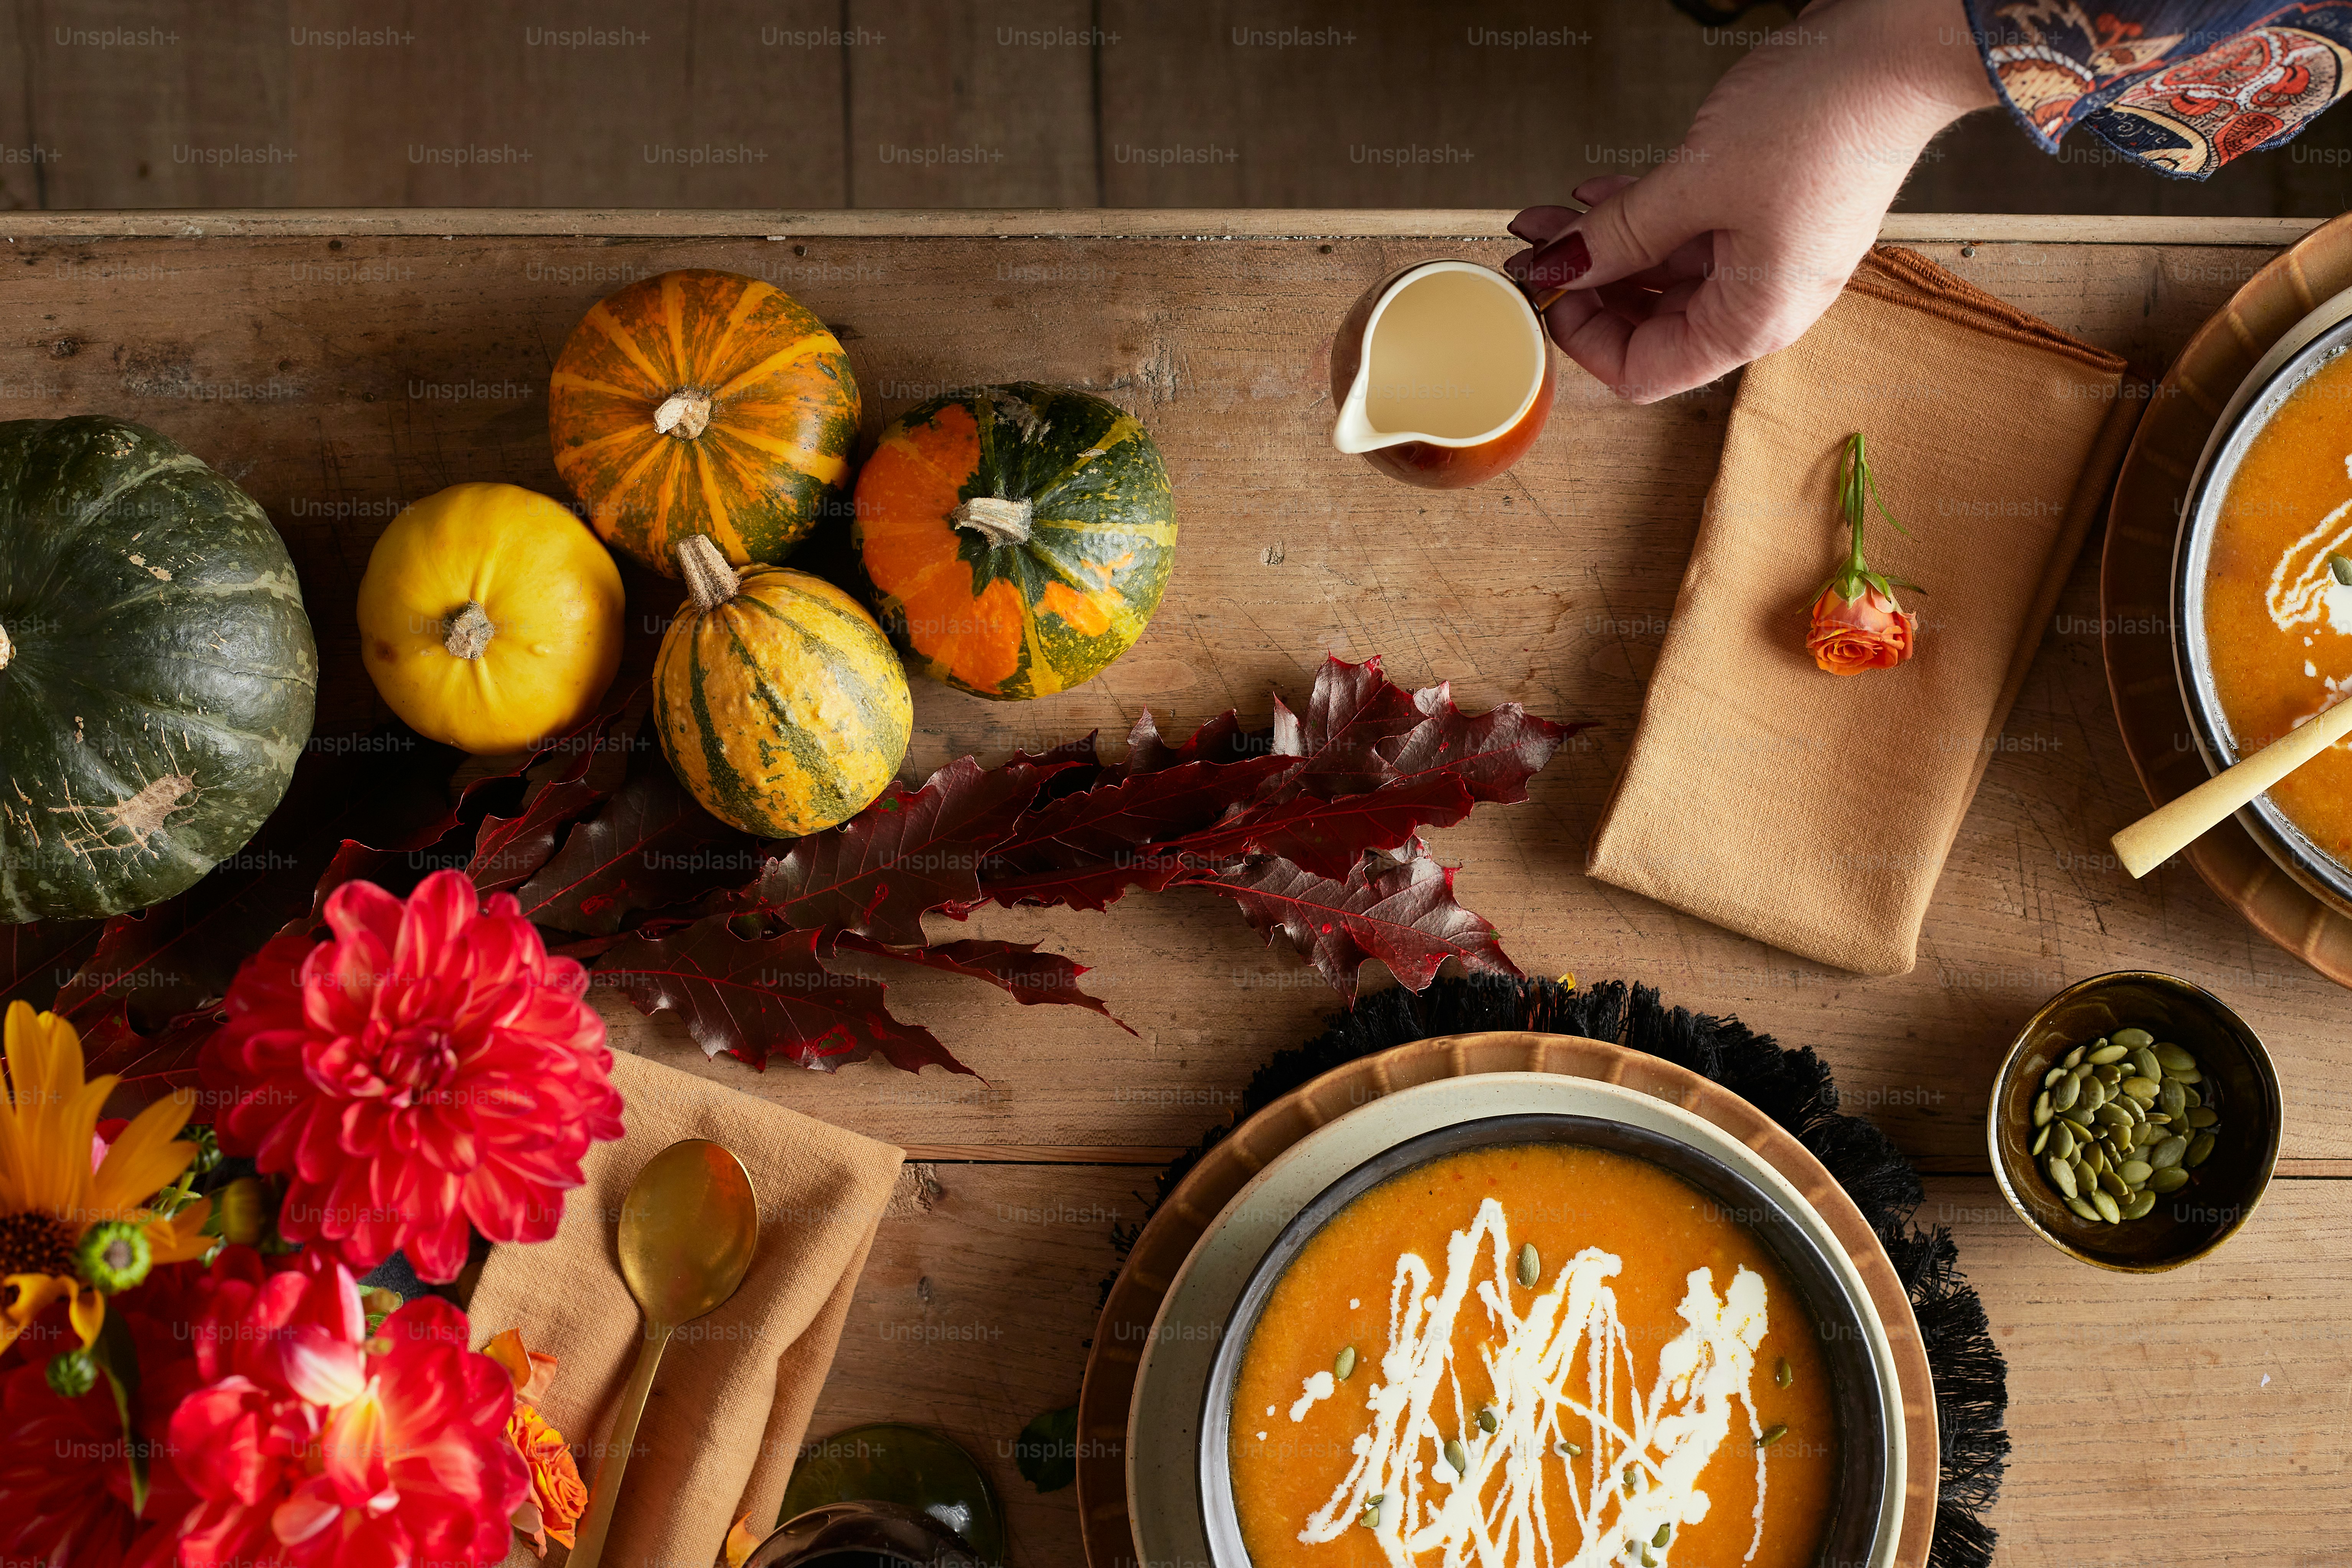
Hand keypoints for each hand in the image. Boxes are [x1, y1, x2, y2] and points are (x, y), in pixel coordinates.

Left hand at [1506, 0, 1997, 402]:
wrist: (1899, 50)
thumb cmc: (1827, 118)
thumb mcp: (1696, 182)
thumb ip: (1621, 234)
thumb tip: (1560, 269)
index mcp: (1753, 320)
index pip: (1643, 372)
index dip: (1583, 341)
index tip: (1545, 296)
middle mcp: (1763, 300)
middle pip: (1649, 324)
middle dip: (1584, 287)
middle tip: (1532, 252)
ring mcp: (1768, 257)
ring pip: (1662, 273)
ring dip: (1603, 245)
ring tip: (1547, 217)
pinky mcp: (1767, 213)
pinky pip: (1688, 234)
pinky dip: (1639, 218)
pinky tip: (1594, 196)